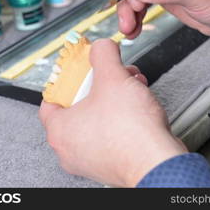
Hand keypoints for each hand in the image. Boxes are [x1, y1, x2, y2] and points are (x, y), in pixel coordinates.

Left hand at [39, 39, 186, 186]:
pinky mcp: (111, 163)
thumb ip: (103, 55)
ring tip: (130, 85)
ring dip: (114, 97)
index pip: (50, 99)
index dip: (66, 79)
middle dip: (99, 84)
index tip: (79, 71)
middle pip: (78, 106)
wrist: (158, 163)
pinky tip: (137, 104)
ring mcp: (91, 159)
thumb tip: (101, 47)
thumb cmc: (131, 133)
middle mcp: (71, 149)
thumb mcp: (112, 78)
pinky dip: (121, 116)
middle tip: (110, 75)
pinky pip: (110, 132)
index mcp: (60, 131)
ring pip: (97, 118)